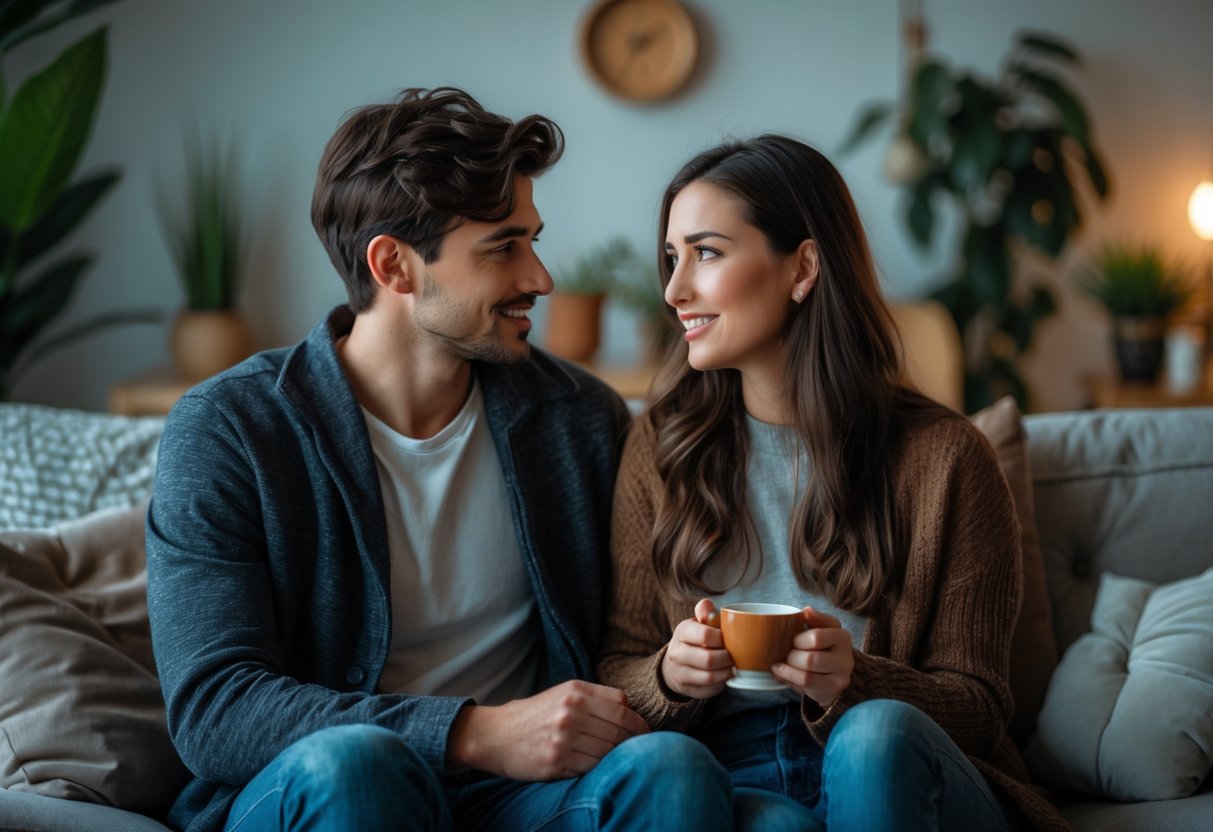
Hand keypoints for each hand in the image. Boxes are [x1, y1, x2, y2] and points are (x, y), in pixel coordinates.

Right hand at [447, 680, 648, 780]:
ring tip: (613, 759)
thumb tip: (631, 710)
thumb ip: (595, 698)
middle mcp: (571, 711)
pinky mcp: (556, 761)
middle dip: (633, 742)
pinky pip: (591, 767)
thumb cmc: (536, 714)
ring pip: (608, 751)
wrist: (497, 735)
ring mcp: (563, 737)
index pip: (622, 705)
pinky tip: (592, 765)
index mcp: (576, 691)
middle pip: (619, 729)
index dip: (638, 721)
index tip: (643, 732)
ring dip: (615, 757)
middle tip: (638, 750)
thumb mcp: (563, 694)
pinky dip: (597, 768)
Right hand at [660, 598, 733, 698]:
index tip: (728, 639)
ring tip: (733, 667)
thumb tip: (707, 605)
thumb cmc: (695, 639)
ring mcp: (679, 673)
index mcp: (682, 632)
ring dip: (726, 673)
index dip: (722, 638)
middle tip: (733, 656)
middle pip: (708, 659)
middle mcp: (676, 653)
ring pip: (709, 677)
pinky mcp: (686, 689)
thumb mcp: (698, 623)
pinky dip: (720, 684)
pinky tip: (724, 677)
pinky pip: (708, 691)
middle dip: (727, 658)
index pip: (705, 635)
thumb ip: (705, 611)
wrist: (676, 663)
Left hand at [772, 606, 853, 708]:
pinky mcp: (832, 691)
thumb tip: (807, 610)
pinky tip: (781, 674)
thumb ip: (815, 619)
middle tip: (787, 655)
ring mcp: (840, 678)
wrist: (832, 672)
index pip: (816, 637)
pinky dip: (789, 679)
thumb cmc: (823, 646)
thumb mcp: (822, 628)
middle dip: (792, 657)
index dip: (799, 640)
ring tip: (779, 666)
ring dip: (788, 670)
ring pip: (807, 676)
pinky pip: (806, 687)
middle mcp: (846, 659)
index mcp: (842, 637)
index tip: (794, 641)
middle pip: (810, 660)